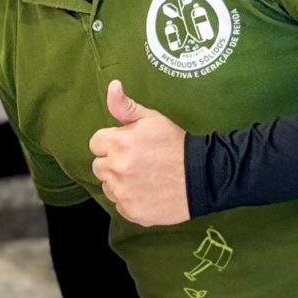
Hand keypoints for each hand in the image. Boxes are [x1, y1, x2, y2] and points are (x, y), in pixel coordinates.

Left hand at [89, 81, 189, 226]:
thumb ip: (126, 107)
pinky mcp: (131, 212)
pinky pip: (119, 204)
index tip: (128, 145)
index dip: (111, 143)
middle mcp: (116, 169)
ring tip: (143, 177)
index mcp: (119, 143)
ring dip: (119, 182)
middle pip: (98, 166)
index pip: (96, 143)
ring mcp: (123, 193)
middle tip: (137, 161)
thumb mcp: (152, 119)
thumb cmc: (175, 144)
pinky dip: (129, 200)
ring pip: (107, 186)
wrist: (201, 176)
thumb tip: (112, 86)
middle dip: (113, 162)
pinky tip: (147, 192)